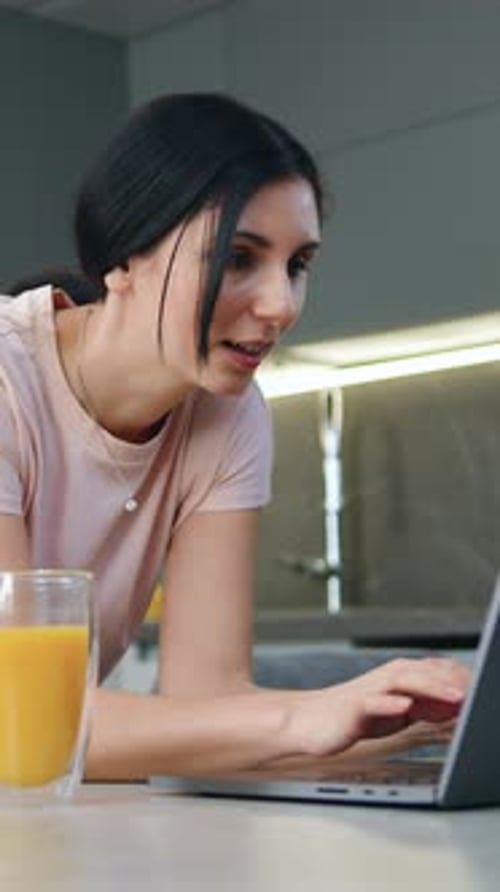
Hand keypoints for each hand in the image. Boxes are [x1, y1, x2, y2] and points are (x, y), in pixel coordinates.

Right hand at [284, 656, 469, 757]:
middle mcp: (385, 678)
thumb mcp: (397, 711)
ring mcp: (369, 691)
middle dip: (453, 681)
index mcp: (397, 676)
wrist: (310, 722)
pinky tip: (404, 706)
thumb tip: (456, 704)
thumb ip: (424, 705)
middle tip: (477, 691)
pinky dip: (390, 703)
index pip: (435, 670)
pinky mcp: (352, 708)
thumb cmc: (353, 716)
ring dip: (430, 687)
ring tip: (454, 696)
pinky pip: (373, 703)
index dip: (460, 678)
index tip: (482, 688)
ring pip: (403, 681)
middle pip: (424, 672)